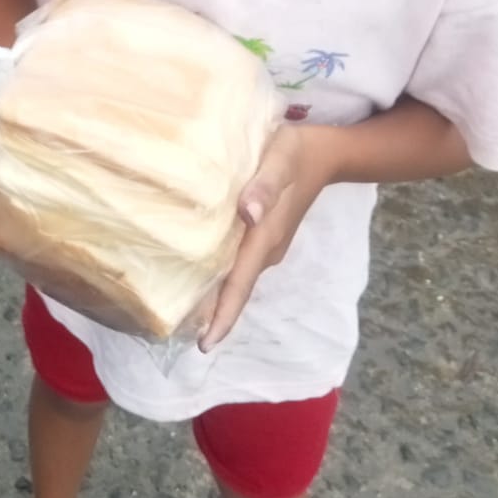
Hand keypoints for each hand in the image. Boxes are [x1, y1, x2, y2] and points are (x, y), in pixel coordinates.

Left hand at [199, 123, 334, 352]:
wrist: (326, 152)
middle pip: (235, 289)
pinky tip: (197, 274)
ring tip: (178, 311)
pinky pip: (238, 263)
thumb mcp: (280, 159)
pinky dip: (220, 276)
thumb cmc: (296, 151)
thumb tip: (247, 214)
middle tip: (171, 332)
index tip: (204, 346)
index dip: (223, 315)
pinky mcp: (265, 234)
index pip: (241, 284)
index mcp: (266, 235)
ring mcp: (267, 244)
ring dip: (213, 296)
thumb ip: (265, 186)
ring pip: (236, 278)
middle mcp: (266, 248)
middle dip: (209, 314)